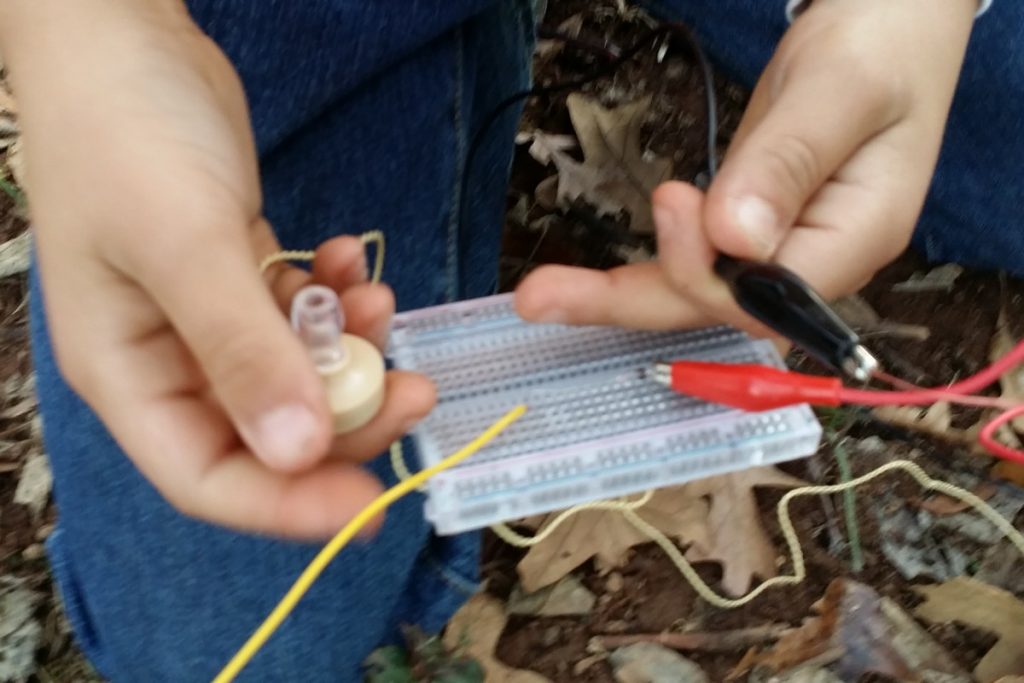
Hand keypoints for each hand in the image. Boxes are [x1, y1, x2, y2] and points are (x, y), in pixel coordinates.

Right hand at [3, 0, 433, 538]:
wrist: (123, 40)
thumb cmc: (127, 138)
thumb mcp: (185, 245)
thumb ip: (241, 350)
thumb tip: (299, 454)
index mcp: (128, 375)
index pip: (207, 478)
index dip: (288, 506)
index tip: (374, 505)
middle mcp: (169, 360)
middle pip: (265, 434)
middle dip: (345, 418)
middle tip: (414, 388)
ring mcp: (206, 319)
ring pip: (294, 373)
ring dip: (347, 351)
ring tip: (382, 306)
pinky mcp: (239, 277)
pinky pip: (300, 315)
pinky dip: (333, 301)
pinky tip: (350, 266)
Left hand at [515, 0, 976, 334]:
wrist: (889, 28)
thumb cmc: (880, 46)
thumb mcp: (839, 90)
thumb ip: (787, 163)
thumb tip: (733, 238)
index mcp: (859, 238)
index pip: (770, 293)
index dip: (708, 270)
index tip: (671, 202)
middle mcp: (819, 262)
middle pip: (717, 306)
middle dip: (628, 301)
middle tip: (539, 296)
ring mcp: (782, 252)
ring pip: (694, 292)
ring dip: (616, 295)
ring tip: (538, 296)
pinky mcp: (749, 233)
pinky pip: (692, 264)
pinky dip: (639, 271)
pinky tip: (586, 284)